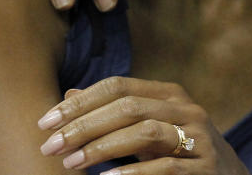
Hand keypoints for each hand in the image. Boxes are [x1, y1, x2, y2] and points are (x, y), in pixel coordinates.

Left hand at [37, 77, 251, 174]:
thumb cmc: (179, 153)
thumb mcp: (147, 129)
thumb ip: (112, 113)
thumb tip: (68, 96)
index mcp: (168, 94)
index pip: (118, 86)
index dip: (80, 102)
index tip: (45, 122)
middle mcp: (185, 108)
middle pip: (127, 107)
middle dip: (83, 126)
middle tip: (51, 146)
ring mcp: (199, 136)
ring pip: (145, 132)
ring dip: (103, 148)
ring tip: (72, 164)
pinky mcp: (205, 167)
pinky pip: (165, 168)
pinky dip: (133, 174)